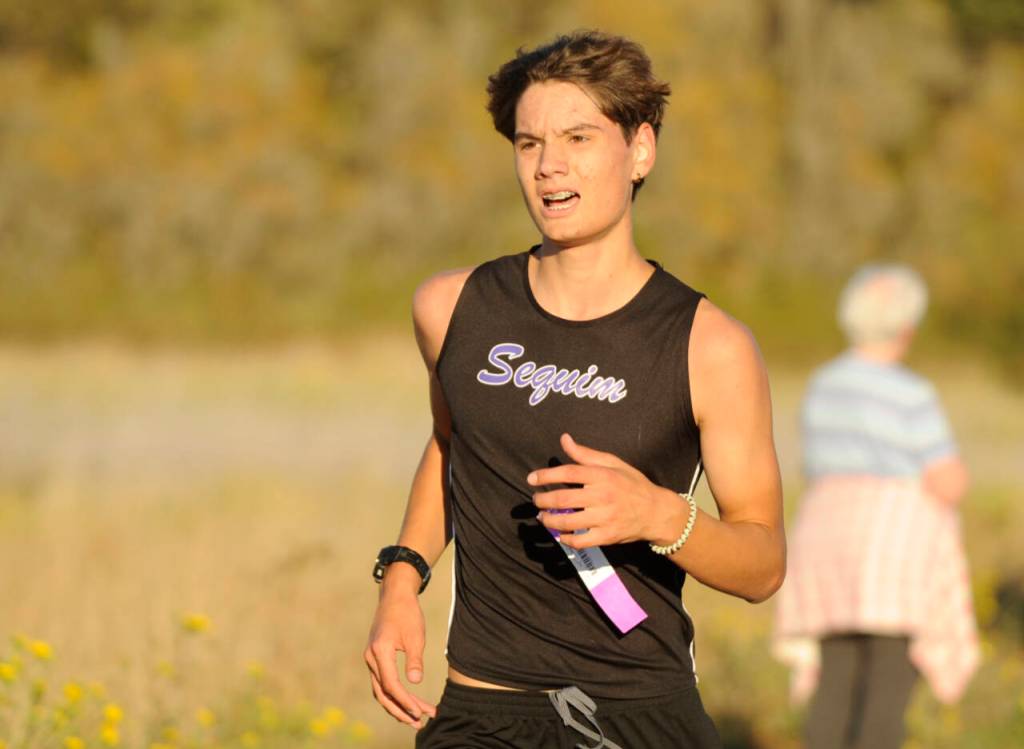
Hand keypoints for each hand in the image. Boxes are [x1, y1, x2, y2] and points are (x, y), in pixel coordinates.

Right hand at [363, 573, 436, 727]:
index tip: (420, 712)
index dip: (405, 701)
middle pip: (383, 693)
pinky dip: (394, 694)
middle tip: (419, 723)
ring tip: (416, 717)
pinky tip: (408, 702)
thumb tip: (415, 682)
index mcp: (380, 651)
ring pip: (381, 690)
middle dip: (400, 710)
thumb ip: (414, 659)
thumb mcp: (415, 635)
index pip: (391, 685)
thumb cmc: (407, 613)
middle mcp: (371, 658)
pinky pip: (382, 682)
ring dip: (397, 705)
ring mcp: (371, 659)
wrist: (395, 595)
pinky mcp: (376, 658)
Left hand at [529, 433, 683, 548]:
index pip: (568, 472)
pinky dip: (566, 538)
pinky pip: (581, 540)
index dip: (546, 475)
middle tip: (535, 500)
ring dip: (549, 520)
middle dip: (543, 500)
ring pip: (568, 521)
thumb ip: (586, 454)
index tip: (531, 479)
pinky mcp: (607, 536)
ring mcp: (605, 518)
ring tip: (543, 517)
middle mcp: (603, 496)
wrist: (657, 511)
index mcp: (603, 475)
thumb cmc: (632, 483)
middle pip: (563, 498)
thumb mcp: (613, 463)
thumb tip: (564, 439)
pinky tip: (561, 534)